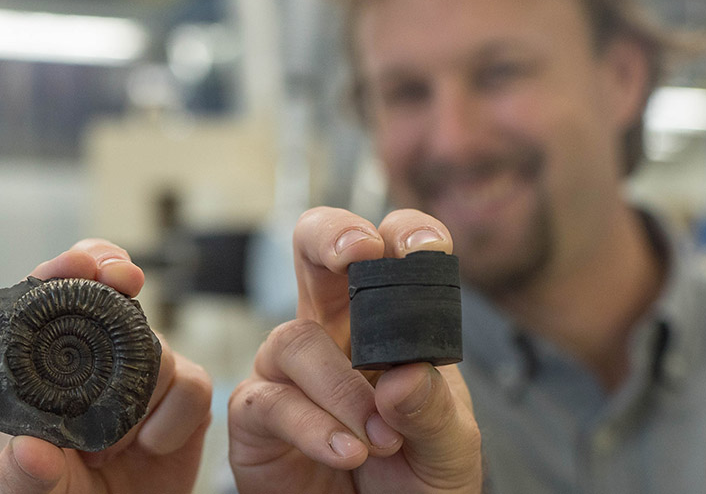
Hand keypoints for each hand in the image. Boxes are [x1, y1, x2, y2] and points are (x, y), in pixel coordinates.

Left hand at [0, 239, 212, 493]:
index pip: (48, 296)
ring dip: (136, 398)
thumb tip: (30, 452)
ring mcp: (141, 375)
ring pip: (156, 347)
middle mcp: (93, 358)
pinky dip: (174, 418)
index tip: (82, 267)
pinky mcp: (184, 400)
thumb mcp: (28, 491)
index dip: (66, 269)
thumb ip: (24, 473)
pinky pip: (193, 384)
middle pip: (109, 292)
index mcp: (42, 365)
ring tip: (106, 449)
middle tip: (124, 280)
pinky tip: (150, 447)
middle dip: (116, 275)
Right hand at [228, 207, 481, 492]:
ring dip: (342, 388)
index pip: (389, 258)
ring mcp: (289, 372)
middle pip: (314, 253)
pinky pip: (270, 402)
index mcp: (388, 327)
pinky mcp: (256, 417)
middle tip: (358, 252)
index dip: (403, 236)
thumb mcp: (449, 452)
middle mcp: (332, 335)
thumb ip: (435, 412)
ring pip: (295, 338)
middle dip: (331, 235)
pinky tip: (347, 453)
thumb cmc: (414, 486)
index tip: (422, 250)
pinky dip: (313, 427)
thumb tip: (406, 375)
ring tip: (379, 441)